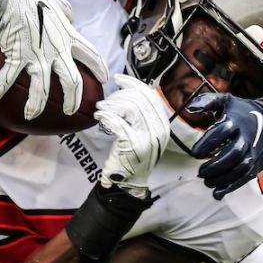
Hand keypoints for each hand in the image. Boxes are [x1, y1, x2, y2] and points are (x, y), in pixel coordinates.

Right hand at [0, 0, 108, 119]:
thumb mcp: (58, 3)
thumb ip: (67, 13)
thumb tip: (70, 18)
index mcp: (69, 36)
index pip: (91, 55)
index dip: (99, 68)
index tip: (103, 79)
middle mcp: (56, 50)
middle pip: (72, 81)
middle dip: (72, 100)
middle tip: (69, 110)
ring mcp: (37, 55)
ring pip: (41, 88)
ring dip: (36, 104)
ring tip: (31, 114)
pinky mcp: (17, 55)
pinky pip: (7, 78)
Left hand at [93, 75, 171, 197]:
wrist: (129, 183)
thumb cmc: (132, 157)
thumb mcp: (143, 134)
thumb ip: (141, 115)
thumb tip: (129, 91)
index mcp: (162, 124)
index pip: (150, 95)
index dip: (133, 84)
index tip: (118, 79)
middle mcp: (159, 130)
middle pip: (139, 99)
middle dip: (118, 95)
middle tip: (105, 101)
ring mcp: (147, 138)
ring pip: (130, 108)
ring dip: (111, 105)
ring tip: (100, 109)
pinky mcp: (133, 145)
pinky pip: (119, 122)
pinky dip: (106, 116)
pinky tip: (99, 117)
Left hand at [188, 93, 262, 199]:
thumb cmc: (242, 112)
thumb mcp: (226, 101)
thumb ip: (207, 102)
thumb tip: (190, 108)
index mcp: (237, 121)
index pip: (222, 131)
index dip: (207, 143)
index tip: (195, 153)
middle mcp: (248, 137)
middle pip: (233, 153)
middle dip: (215, 165)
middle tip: (200, 172)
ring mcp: (254, 152)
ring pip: (240, 168)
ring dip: (222, 178)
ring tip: (207, 181)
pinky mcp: (258, 164)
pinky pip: (246, 178)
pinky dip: (231, 187)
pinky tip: (217, 192)